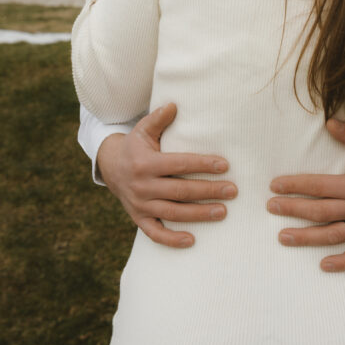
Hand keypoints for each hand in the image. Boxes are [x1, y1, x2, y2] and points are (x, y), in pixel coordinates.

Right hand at [96, 103, 237, 247]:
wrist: (111, 167)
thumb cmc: (135, 145)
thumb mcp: (143, 129)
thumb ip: (158, 118)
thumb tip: (174, 105)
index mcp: (145, 163)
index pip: (179, 164)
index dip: (202, 165)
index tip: (225, 165)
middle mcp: (143, 186)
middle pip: (181, 191)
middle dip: (208, 191)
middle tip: (233, 190)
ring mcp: (140, 205)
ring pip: (173, 213)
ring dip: (199, 214)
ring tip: (223, 212)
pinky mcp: (139, 219)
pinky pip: (155, 234)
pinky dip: (172, 239)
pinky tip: (192, 240)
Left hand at [268, 120, 344, 271]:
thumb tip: (326, 121)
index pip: (320, 186)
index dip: (296, 186)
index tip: (275, 185)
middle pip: (322, 212)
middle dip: (293, 210)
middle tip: (270, 208)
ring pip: (336, 235)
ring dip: (308, 238)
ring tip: (284, 237)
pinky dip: (344, 262)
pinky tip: (324, 265)